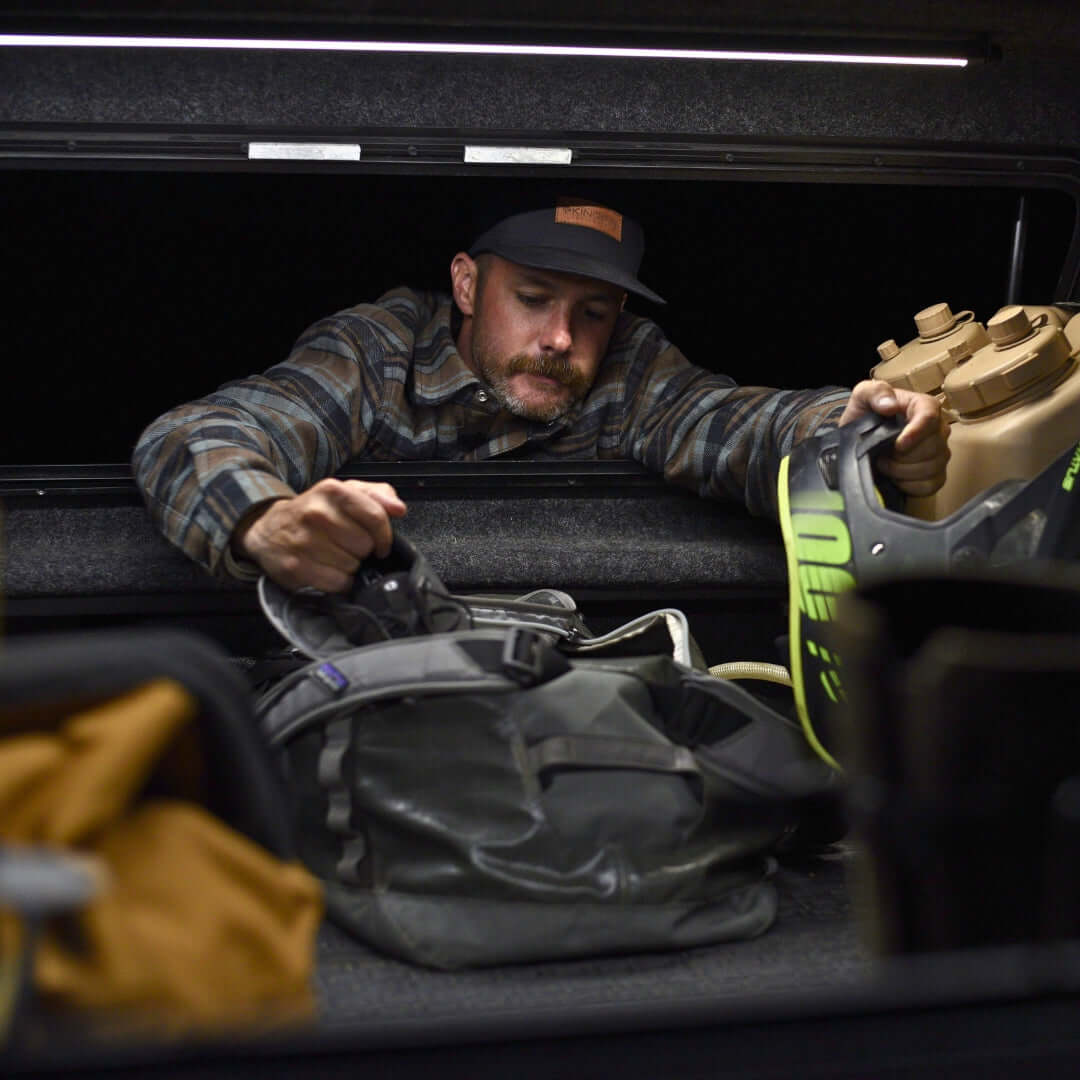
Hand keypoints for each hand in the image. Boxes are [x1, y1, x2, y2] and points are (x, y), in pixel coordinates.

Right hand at [232, 478, 406, 591]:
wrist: (268, 528)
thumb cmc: (315, 511)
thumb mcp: (345, 493)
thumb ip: (377, 495)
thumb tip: (399, 509)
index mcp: (332, 490)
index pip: (376, 517)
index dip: (384, 536)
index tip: (380, 544)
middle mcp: (316, 513)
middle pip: (365, 546)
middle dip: (361, 550)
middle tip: (346, 546)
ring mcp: (303, 541)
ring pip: (352, 566)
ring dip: (349, 566)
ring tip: (333, 556)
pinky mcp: (295, 566)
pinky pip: (337, 583)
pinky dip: (338, 581)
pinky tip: (327, 569)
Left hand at [838, 379, 949, 496]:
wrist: (860, 443)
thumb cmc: (864, 417)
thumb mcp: (862, 397)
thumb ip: (875, 392)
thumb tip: (890, 404)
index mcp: (923, 406)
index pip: (930, 417)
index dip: (915, 433)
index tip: (898, 445)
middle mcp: (939, 429)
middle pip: (932, 447)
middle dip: (901, 456)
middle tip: (881, 454)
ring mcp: (940, 454)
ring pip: (931, 468)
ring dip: (901, 471)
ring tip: (884, 463)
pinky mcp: (936, 475)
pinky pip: (929, 486)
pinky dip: (908, 485)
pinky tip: (895, 478)